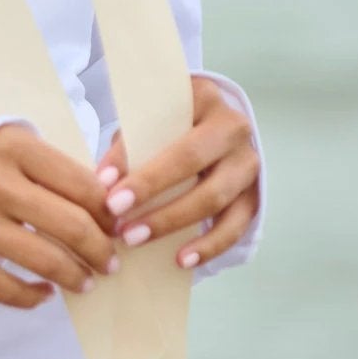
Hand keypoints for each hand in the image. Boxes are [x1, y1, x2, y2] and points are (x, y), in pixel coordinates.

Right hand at [0, 123, 125, 309]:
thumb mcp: (11, 146)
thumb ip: (55, 167)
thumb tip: (113, 198)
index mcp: (13, 147)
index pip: (83, 185)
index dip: (110, 212)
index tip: (117, 227)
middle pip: (72, 226)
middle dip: (102, 251)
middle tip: (110, 262)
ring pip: (46, 261)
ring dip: (76, 277)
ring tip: (85, 282)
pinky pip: (7, 289)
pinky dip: (33, 297)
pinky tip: (45, 293)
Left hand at [96, 74, 261, 269]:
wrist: (213, 131)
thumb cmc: (172, 127)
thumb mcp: (150, 122)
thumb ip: (131, 145)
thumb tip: (102, 183)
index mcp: (203, 98)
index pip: (165, 125)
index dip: (133, 154)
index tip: (102, 183)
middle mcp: (233, 128)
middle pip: (191, 160)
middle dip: (150, 189)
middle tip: (115, 215)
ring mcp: (248, 163)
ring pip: (214, 196)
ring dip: (171, 221)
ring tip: (134, 239)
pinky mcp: (255, 196)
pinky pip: (235, 226)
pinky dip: (208, 246)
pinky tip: (181, 260)